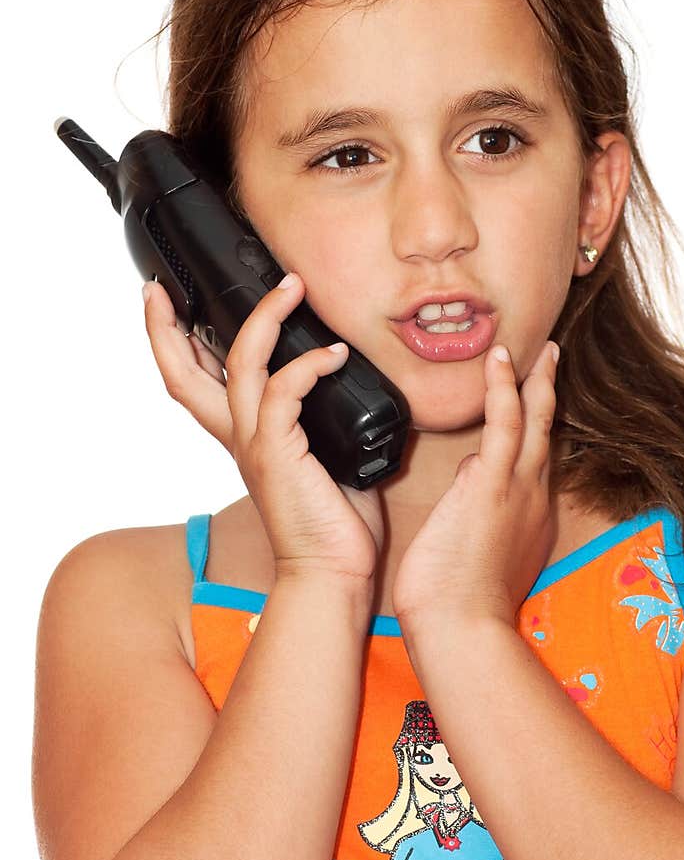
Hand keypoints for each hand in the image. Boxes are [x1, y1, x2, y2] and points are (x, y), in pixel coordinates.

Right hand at [142, 272, 383, 585]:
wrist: (330, 572)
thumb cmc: (333, 524)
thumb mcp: (323, 459)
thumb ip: (319, 422)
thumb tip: (344, 385)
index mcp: (243, 439)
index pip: (195, 384)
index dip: (174, 344)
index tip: (168, 305)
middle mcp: (239, 439)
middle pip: (183, 374)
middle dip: (166, 327)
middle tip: (161, 288)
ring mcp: (256, 445)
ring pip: (240, 365)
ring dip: (264, 318)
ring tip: (291, 287)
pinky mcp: (278, 453)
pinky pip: (283, 391)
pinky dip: (308, 364)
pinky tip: (334, 354)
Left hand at [392, 340, 558, 630]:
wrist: (461, 629)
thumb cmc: (458, 609)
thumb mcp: (477, 560)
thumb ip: (476, 522)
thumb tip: (465, 491)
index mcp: (527, 522)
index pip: (533, 466)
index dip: (536, 433)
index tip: (534, 409)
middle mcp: (532, 501)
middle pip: (546, 435)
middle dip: (548, 394)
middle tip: (552, 358)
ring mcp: (517, 491)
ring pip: (534, 422)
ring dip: (534, 381)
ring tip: (536, 347)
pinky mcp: (493, 485)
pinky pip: (506, 423)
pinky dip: (504, 388)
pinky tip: (501, 361)